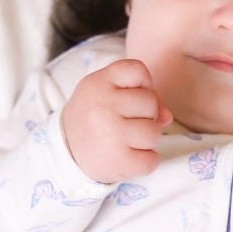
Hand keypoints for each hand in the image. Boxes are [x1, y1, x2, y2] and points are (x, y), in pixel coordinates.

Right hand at [61, 58, 172, 182]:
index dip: (142, 84)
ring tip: (128, 141)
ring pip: (154, 132)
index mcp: (99, 83)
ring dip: (147, 139)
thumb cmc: (94, 117)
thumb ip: (140, 94)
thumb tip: (167, 117)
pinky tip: (129, 157)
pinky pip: (152, 160)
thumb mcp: (107, 94)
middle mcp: (103, 105)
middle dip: (145, 115)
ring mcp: (111, 134)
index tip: (128, 97)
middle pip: (150, 103)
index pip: (138, 70)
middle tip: (125, 123)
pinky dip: (146, 161)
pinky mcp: (119, 160)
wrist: (66, 151)